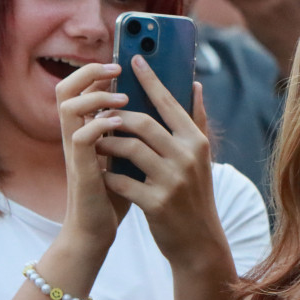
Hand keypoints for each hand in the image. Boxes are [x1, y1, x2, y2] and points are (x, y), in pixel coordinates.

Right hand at [56, 62, 130, 245]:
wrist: (99, 230)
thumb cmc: (118, 192)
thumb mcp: (131, 154)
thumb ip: (139, 132)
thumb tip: (163, 107)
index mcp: (88, 129)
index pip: (82, 89)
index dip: (97, 71)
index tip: (124, 60)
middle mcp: (77, 135)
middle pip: (65, 90)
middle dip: (89, 74)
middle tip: (117, 69)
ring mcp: (75, 152)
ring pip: (67, 107)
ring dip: (95, 98)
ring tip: (122, 99)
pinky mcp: (80, 169)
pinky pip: (80, 138)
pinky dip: (98, 126)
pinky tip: (117, 124)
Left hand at [97, 55, 228, 268]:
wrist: (198, 241)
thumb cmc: (194, 194)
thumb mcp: (201, 157)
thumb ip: (196, 120)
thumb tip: (194, 84)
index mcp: (196, 142)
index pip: (170, 102)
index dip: (150, 79)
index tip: (133, 58)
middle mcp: (187, 157)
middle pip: (143, 123)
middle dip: (117, 117)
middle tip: (101, 115)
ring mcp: (172, 180)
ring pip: (128, 149)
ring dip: (107, 144)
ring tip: (98, 144)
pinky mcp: (156, 203)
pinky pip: (121, 180)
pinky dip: (107, 176)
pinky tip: (101, 175)